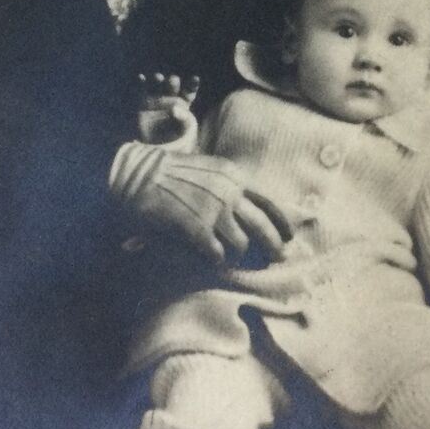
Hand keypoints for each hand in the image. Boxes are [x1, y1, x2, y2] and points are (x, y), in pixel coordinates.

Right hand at [110, 141, 293, 263]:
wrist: (139, 172)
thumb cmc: (172, 170)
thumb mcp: (209, 169)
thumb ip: (230, 186)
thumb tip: (247, 208)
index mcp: (235, 176)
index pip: (269, 202)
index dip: (282, 222)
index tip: (289, 236)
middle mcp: (230, 192)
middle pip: (263, 227)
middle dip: (273, 246)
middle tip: (277, 258)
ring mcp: (214, 210)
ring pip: (241, 243)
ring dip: (238, 252)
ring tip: (232, 256)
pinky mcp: (196, 227)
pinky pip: (217, 252)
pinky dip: (217, 259)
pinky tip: (213, 259)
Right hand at [137, 72, 199, 144]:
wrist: (157, 148)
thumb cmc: (176, 139)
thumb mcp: (184, 130)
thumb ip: (182, 119)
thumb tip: (174, 108)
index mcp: (184, 103)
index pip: (189, 91)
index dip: (192, 84)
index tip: (195, 79)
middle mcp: (170, 97)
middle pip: (172, 85)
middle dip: (173, 82)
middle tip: (172, 80)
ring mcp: (156, 99)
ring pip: (157, 84)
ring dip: (158, 79)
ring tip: (158, 77)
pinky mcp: (143, 102)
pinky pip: (142, 89)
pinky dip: (141, 82)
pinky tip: (141, 77)